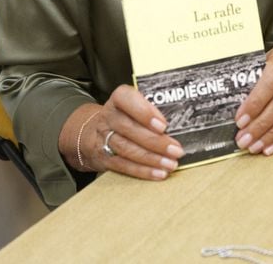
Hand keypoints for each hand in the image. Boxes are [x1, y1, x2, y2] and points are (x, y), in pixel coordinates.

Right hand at [62, 85, 184, 181]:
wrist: (92, 132)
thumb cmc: (125, 116)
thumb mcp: (134, 105)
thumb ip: (151, 109)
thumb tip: (179, 122)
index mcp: (118, 99)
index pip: (125, 98)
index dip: (144, 111)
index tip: (162, 124)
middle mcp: (109, 116)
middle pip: (129, 128)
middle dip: (155, 141)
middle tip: (176, 149)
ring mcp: (104, 137)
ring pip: (127, 149)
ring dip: (152, 159)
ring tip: (171, 164)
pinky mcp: (104, 157)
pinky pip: (123, 166)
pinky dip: (143, 171)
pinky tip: (159, 173)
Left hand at [234, 38, 272, 156]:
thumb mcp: (270, 58)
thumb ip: (255, 75)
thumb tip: (234, 98)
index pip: (270, 85)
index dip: (254, 104)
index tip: (240, 120)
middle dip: (260, 126)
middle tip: (244, 139)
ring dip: (271, 136)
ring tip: (255, 147)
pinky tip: (270, 148)